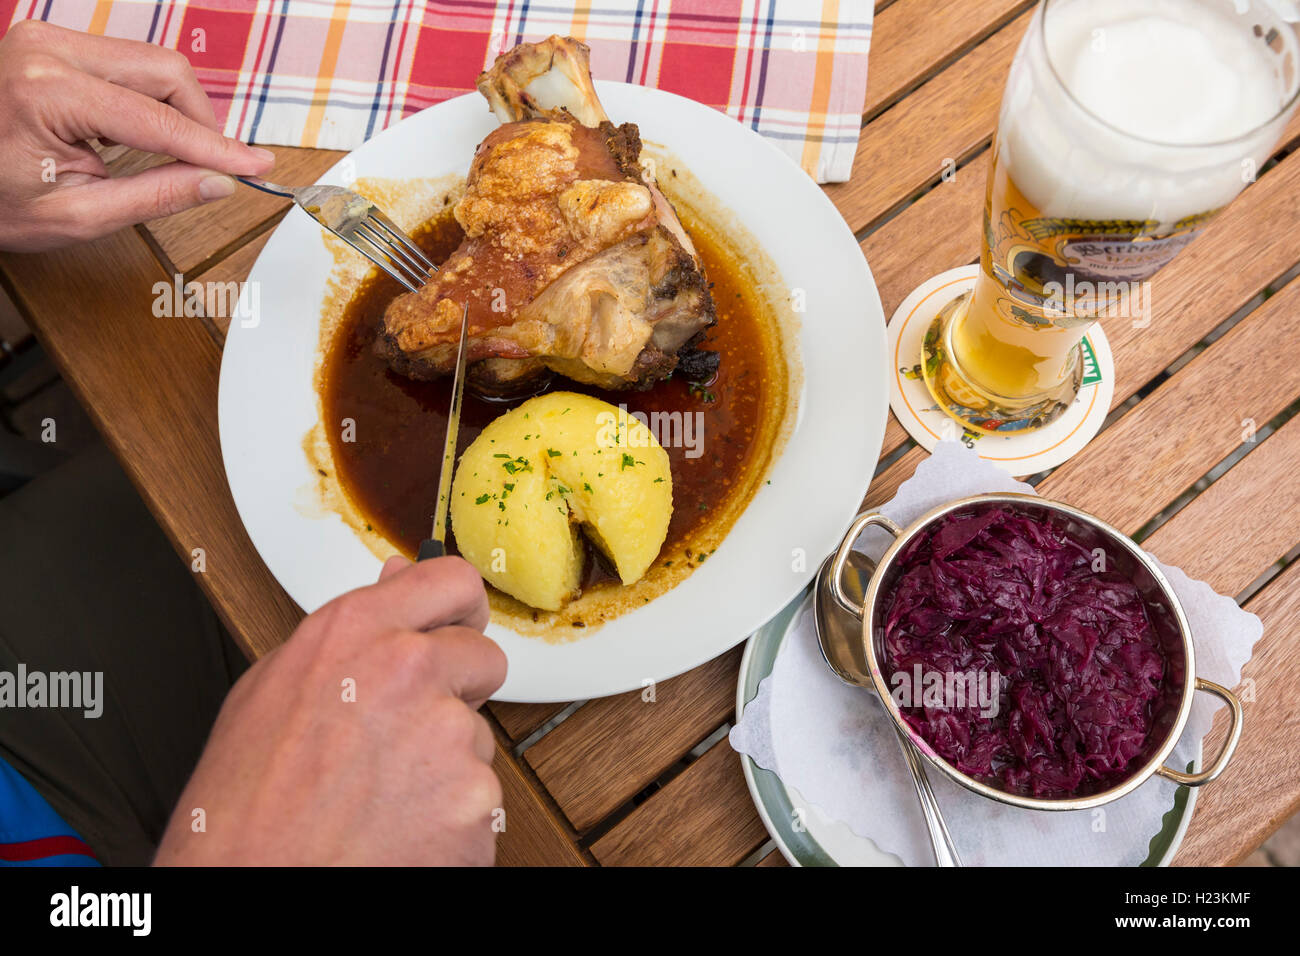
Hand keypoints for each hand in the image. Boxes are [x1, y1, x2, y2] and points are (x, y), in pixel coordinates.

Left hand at [0, 20, 274, 250]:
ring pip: (151, 63)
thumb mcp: (76, 215)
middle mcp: (47, 49)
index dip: (217, 148)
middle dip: (201, 122)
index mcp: (48, 92)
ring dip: (176, 111)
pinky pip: (127, 63)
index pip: (159, 120)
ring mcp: (47, 38)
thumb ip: (155, 197)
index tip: (258, 164)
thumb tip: (219, 182)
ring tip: (169, 157)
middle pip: (165, 71)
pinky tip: (137, 136)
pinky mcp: (51, 42)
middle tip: (213, 168)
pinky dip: (149, 100)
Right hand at [154, 555, 506, 865]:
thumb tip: (397, 585)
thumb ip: (350, 633)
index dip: (459, 610)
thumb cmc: (244, 810)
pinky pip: (480, 793)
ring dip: (445, 760)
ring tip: (380, 794)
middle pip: (483, 657)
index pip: (451, 581)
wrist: (252, 892)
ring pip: (476, 733)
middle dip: (457, 690)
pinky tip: (398, 827)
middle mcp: (408, 670)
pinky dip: (451, 814)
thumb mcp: (271, 692)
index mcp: (353, 633)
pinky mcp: (475, 797)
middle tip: (404, 734)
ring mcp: (448, 734)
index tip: (458, 627)